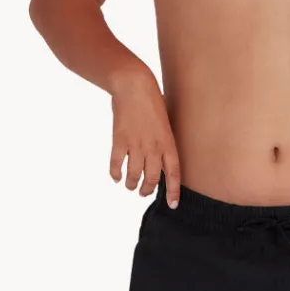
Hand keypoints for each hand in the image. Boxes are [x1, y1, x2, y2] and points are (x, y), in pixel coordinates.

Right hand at [109, 70, 180, 207]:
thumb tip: (160, 159)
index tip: (172, 204)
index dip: (173, 191)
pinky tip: (115, 177)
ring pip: (134, 175)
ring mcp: (135, 145)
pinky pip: (116, 164)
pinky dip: (115, 174)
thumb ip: (163, 141)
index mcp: (168, 142)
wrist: (134, 86)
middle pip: (152, 179)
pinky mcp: (119, 140)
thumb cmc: (152, 101)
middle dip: (147, 190)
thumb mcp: (165, 122)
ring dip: (131, 184)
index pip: (174, 173)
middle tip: (143, 192)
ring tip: (130, 186)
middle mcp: (153, 147)